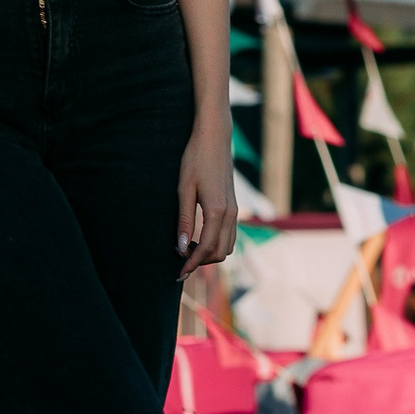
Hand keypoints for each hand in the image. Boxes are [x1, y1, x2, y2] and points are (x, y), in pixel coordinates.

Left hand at [178, 116, 238, 278]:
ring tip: (187, 253)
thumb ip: (184, 220)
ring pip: (228, 246)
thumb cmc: (195, 159)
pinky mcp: (234, 207)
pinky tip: (199, 239)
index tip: (179, 274)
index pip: (206, 249)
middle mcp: (231, 214)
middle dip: (201, 263)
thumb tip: (181, 247)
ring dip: (210, 255)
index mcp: (218, 212)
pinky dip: (216, 244)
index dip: (192, 264)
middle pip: (220, 253)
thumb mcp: (184, 189)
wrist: (214, 139)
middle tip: (180, 265)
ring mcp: (235, 211)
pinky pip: (230, 235)